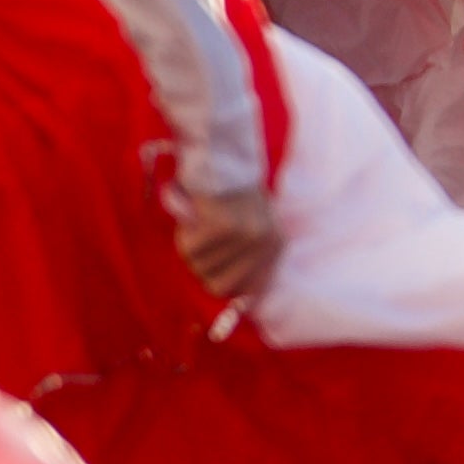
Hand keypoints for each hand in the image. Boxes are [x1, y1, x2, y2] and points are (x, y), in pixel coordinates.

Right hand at [171, 182, 279, 299]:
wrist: (224, 159)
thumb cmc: (232, 199)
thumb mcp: (249, 230)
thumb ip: (244, 264)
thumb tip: (239, 305)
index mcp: (277, 247)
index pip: (250, 293)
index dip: (226, 289)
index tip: (213, 278)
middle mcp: (266, 244)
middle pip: (219, 287)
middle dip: (203, 269)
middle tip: (201, 246)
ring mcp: (246, 236)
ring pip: (201, 267)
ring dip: (192, 248)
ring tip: (200, 222)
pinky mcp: (223, 226)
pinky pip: (191, 248)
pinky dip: (185, 234)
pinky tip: (194, 215)